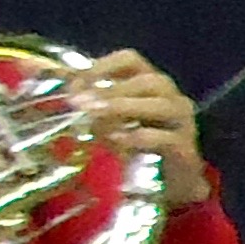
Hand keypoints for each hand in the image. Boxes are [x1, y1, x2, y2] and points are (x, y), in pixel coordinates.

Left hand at [65, 50, 210, 207]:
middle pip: (148, 80)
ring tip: (96, 115)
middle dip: (112, 89)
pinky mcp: (187, 149)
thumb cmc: (136, 146)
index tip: (76, 82)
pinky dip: (141, 137)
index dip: (103, 65)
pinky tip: (118, 140)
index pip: (131, 60)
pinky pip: (168, 138)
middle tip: (81, 103)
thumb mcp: (108, 121)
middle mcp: (171, 97)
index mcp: (150, 84)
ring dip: (125, 107)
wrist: (171, 183)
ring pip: (162, 104)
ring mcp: (183, 123)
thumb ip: (90, 105)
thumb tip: (58, 91)